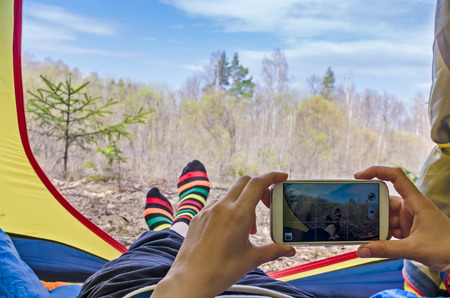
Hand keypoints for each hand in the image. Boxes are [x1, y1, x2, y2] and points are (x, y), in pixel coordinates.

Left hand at [153, 172, 294, 297]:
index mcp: (238, 214)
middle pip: (244, 182)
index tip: (282, 176)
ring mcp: (208, 210)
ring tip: (247, 229)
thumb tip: (289, 250)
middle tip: (267, 205)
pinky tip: (230, 230)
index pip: (257, 184)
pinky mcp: (198, 217)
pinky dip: (228, 210)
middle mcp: (222, 207)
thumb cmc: (220, 271)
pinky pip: (217, 205)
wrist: (191, 279)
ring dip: (243, 203)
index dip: (272, 176)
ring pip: (230, 195)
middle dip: (259, 188)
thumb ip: (273, 250)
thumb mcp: (251, 259)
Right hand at [355, 166, 449, 273]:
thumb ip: (386, 250)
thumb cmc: (448, 248)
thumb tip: (362, 250)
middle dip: (371, 207)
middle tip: (355, 214)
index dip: (376, 171)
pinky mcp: (409, 232)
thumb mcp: (414, 249)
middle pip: (385, 200)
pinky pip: (390, 229)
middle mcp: (412, 207)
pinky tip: (372, 241)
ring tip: (361, 231)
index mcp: (416, 202)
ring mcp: (410, 220)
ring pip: (386, 217)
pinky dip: (381, 234)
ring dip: (376, 224)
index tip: (359, 177)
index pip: (395, 177)